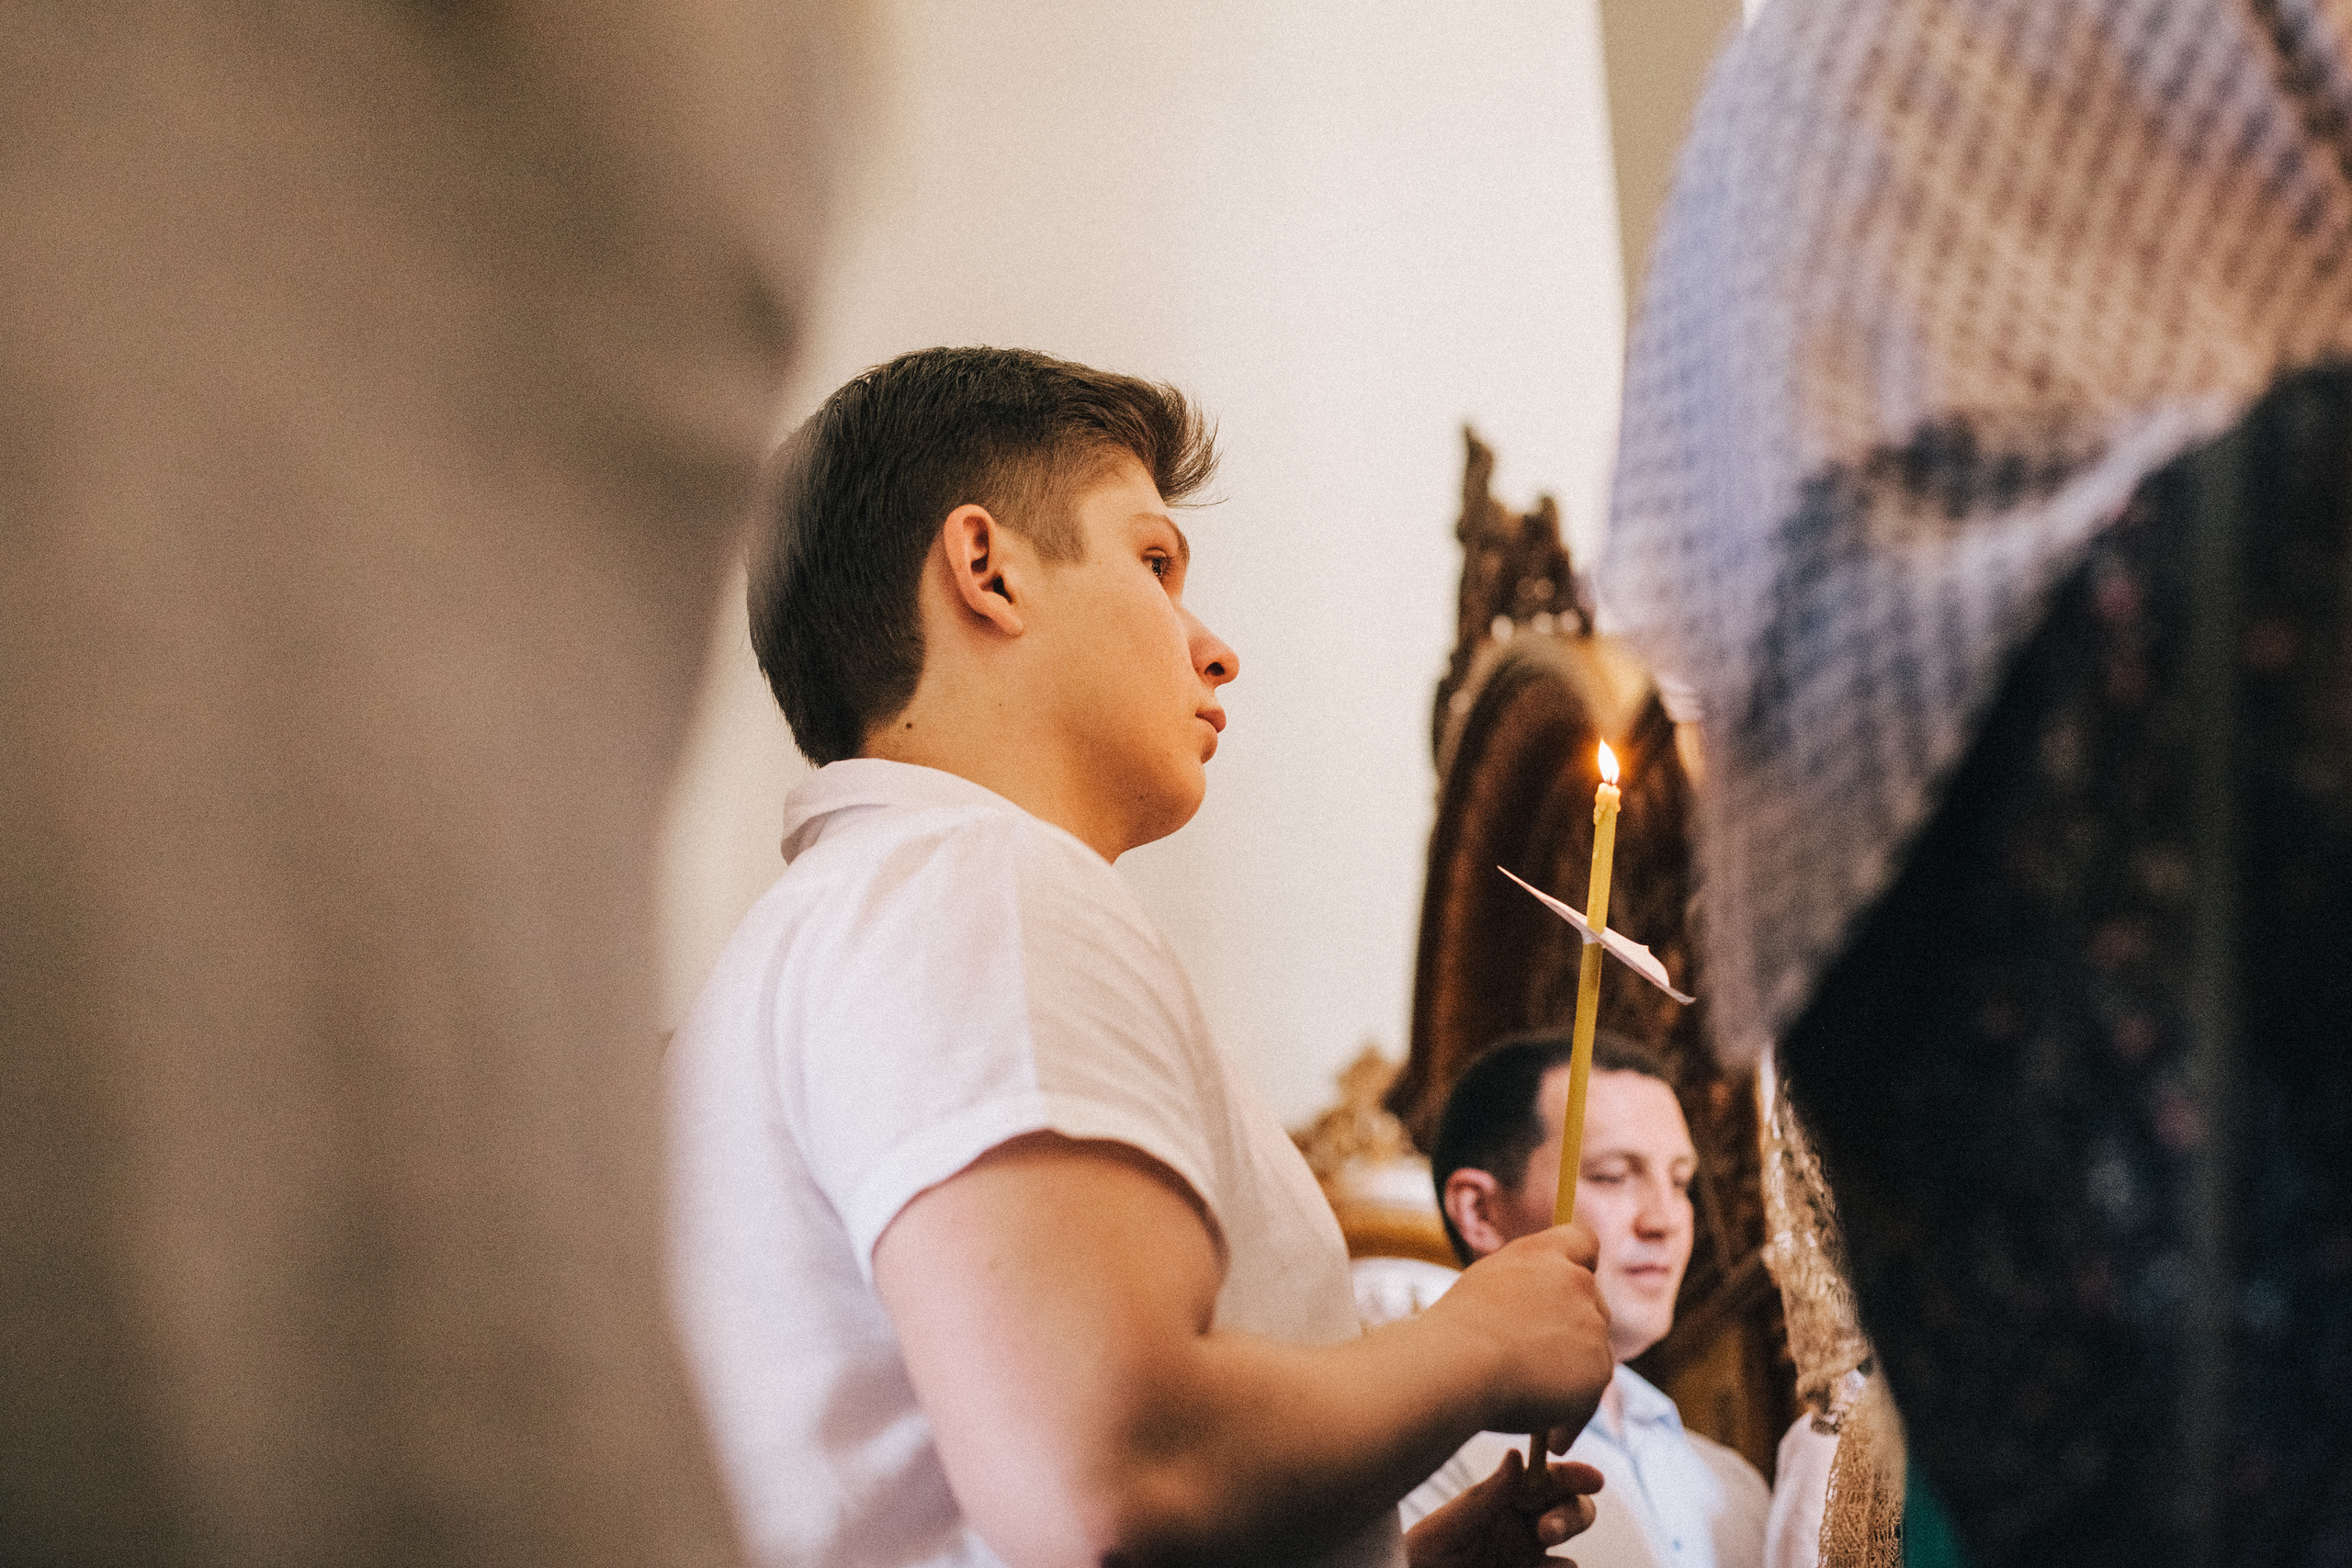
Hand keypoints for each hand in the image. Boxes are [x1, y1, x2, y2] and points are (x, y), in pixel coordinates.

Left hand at [1404, 1448, 1603, 1567]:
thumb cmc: (1423, 1557)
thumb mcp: (1447, 1527)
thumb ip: (1487, 1496)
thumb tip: (1517, 1454)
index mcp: (1502, 1499)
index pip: (1546, 1479)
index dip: (1573, 1474)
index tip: (1594, 1479)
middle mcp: (1520, 1527)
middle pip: (1571, 1509)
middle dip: (1572, 1514)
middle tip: (1547, 1531)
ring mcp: (1527, 1560)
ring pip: (1568, 1555)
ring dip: (1562, 1556)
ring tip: (1540, 1560)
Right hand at [1424, 1222, 1613, 1437]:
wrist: (1455, 1363)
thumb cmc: (1454, 1333)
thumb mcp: (1487, 1289)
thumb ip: (1525, 1287)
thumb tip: (1541, 1312)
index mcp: (1542, 1253)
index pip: (1583, 1242)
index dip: (1579, 1265)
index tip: (1564, 1293)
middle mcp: (1574, 1280)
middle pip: (1593, 1305)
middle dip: (1574, 1334)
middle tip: (1540, 1368)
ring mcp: (1591, 1322)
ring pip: (1593, 1353)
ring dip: (1572, 1379)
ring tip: (1537, 1410)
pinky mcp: (1600, 1365)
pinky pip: (1592, 1395)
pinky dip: (1573, 1416)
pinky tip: (1551, 1439)